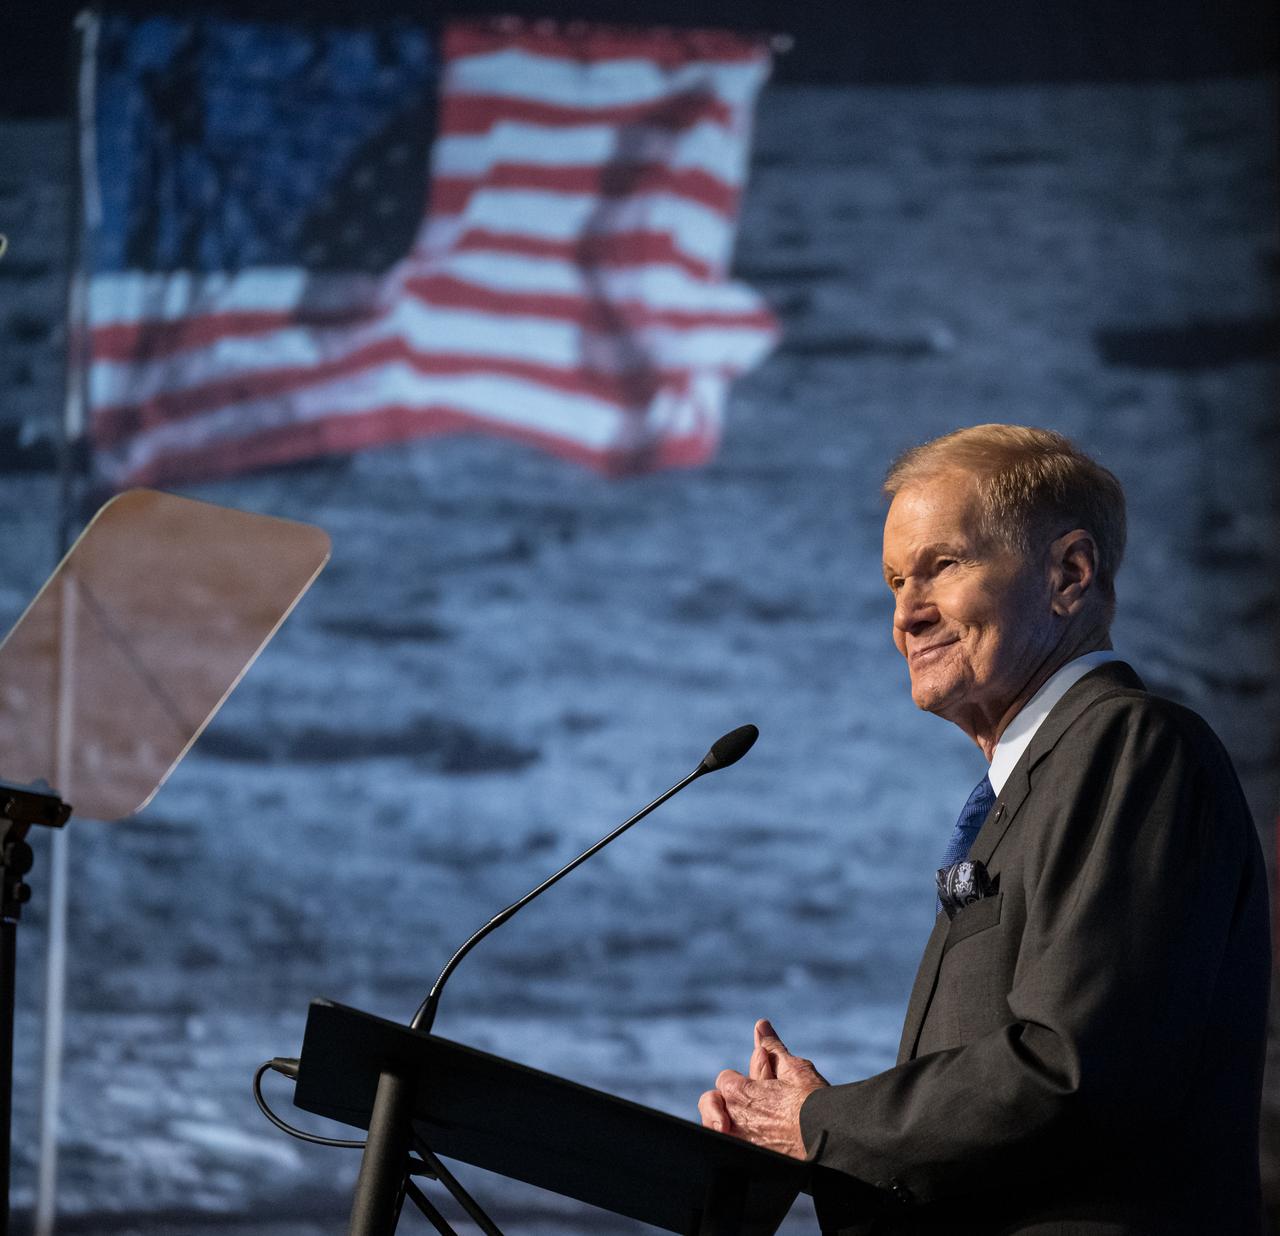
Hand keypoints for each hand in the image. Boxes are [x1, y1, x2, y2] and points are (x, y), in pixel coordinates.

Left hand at [697, 1018, 828, 1158]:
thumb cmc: (814, 1103)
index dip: (743, 1080)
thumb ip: (772, 1047)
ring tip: (760, 1126)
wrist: (830, 1144)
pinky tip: (763, 1143)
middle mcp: (733, 1120)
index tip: (759, 1084)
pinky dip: (740, 1146)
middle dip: (730, 1103)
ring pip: (719, 1131)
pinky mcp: (751, 1165)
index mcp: (739, 1093)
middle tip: (757, 1107)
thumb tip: (761, 1025)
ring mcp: (740, 1146)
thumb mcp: (795, 1069)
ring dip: (730, 1124)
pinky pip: (732, 1153)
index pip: (726, 1081)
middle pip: (715, 1105)